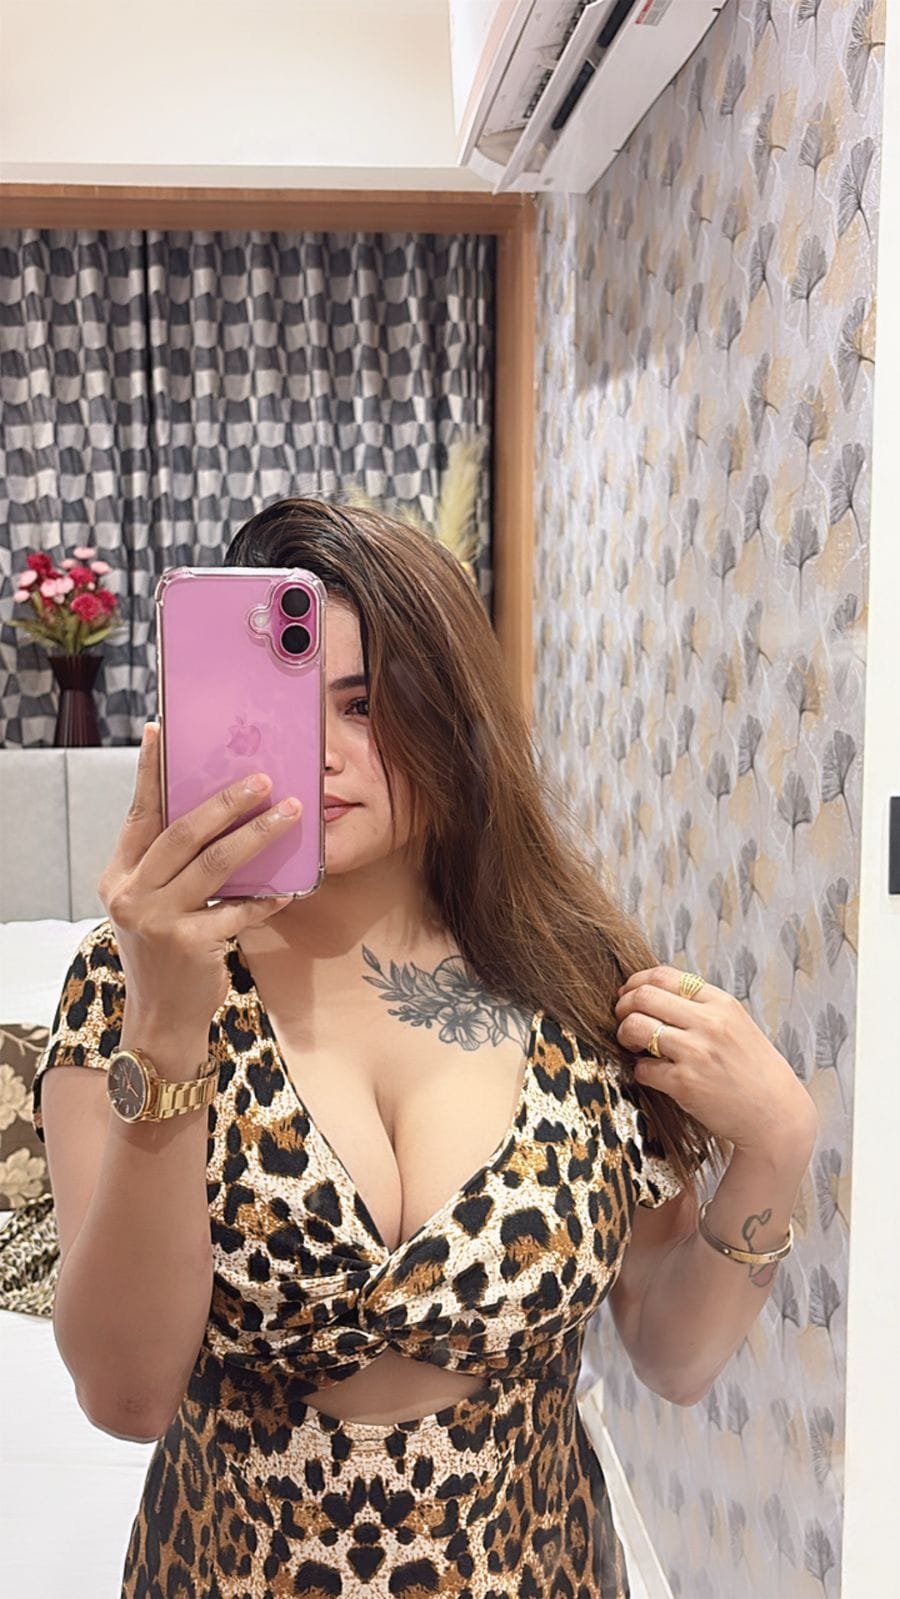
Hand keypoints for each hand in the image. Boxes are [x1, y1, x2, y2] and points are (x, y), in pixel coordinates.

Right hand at [97, 722, 302, 1043]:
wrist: (160, 1018)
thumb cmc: (165, 953)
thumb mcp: (151, 905)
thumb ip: (169, 867)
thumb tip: (215, 815)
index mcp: (119, 875)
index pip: (139, 814)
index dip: (150, 773)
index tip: (160, 731)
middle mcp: (131, 894)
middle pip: (183, 833)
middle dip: (227, 802)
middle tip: (264, 778)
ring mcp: (158, 920)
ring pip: (216, 864)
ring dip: (259, 835)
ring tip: (290, 812)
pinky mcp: (190, 945)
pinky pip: (238, 910)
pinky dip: (267, 898)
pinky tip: (291, 887)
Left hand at [613, 965, 817, 1155]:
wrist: (777, 1115)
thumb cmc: (755, 1072)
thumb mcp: (737, 1025)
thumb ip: (703, 1008)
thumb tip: (655, 995)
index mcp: (722, 1003)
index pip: (665, 975)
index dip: (637, 983)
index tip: (629, 994)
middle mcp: (709, 1023)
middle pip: (643, 995)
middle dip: (623, 1006)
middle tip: (623, 1020)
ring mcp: (697, 1052)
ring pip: (635, 1026)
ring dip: (625, 1036)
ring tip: (633, 1047)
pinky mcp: (685, 1083)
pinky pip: (643, 1068)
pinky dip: (640, 1071)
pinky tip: (653, 1075)